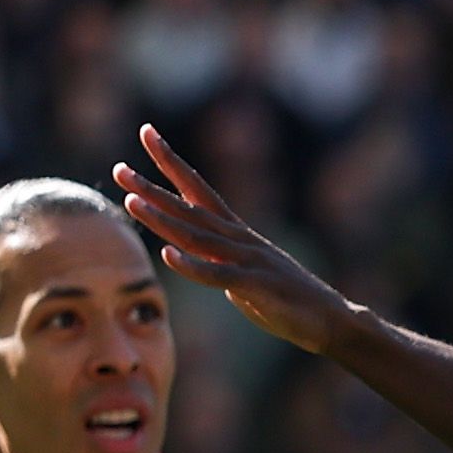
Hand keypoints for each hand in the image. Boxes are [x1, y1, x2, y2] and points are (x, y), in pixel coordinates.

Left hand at [116, 125, 362, 355]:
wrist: (331, 319)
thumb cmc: (287, 299)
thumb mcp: (243, 273)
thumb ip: (216, 258)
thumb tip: (187, 250)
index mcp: (236, 233)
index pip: (197, 190)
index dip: (171, 162)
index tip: (147, 133)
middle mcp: (240, 238)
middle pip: (190, 207)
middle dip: (153, 187)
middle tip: (120, 168)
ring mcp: (249, 260)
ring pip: (198, 235)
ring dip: (164, 218)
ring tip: (131, 201)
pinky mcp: (257, 286)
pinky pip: (218, 274)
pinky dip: (192, 265)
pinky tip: (167, 255)